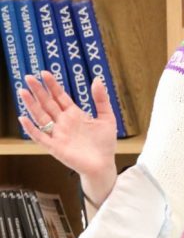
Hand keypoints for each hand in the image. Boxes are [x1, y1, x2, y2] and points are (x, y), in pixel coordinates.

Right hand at [17, 72, 117, 197]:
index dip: (52, 86)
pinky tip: (24, 118)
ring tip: (23, 92)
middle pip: (48, 104)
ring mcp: (57, 134)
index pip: (60, 97)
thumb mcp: (107, 117)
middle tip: (29, 77)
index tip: (44, 73)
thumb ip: (101, 99)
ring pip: (41, 117)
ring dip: (31, 105)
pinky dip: (31, 128)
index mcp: (74, 115)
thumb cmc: (104, 143)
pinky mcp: (55, 147)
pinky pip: (40, 136)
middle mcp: (63, 123)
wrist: (103, 164)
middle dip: (38, 91)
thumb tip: (97, 79)